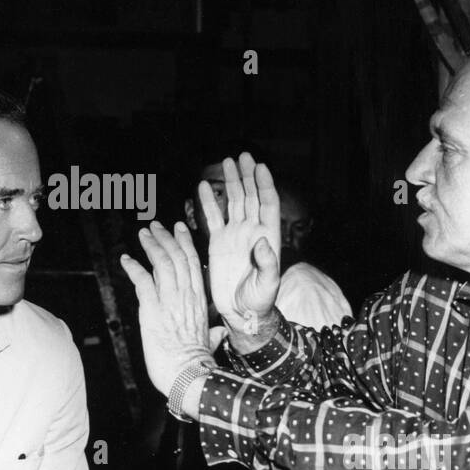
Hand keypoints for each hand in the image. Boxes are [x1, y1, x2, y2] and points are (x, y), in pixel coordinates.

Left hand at [119, 221, 212, 396]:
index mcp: (200, 300)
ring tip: (143, 234)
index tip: (179, 228)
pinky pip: (143, 281)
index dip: (185, 243)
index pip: (193, 263)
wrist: (188, 375)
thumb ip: (213, 333)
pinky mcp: (152, 310)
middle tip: (155, 225)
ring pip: (162, 263)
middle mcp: (186, 296)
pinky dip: (134, 268)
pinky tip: (126, 259)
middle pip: (177, 257)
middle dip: (166, 238)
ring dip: (151, 246)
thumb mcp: (209, 342)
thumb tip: (219, 333)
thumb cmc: (197, 363)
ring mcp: (170, 301)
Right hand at [202, 154, 281, 347]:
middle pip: (251, 197)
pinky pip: (213, 218)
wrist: (242, 312)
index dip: (264, 185)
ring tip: (227, 162)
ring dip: (231, 183)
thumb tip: (263, 241)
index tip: (259, 167)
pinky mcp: (219, 242)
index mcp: (267, 236)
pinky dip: (208, 203)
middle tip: (242, 157)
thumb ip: (267, 263)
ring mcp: (235, 235)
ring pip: (234, 202)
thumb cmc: (260, 300)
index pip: (268, 204)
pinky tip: (201, 187)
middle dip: (247, 176)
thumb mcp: (268, 284)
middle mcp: (252, 231)